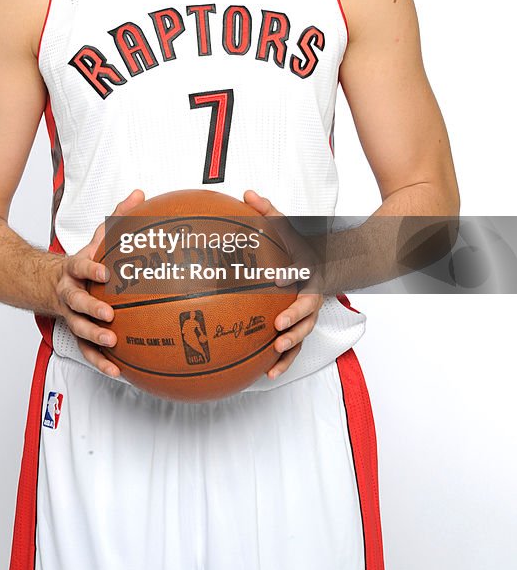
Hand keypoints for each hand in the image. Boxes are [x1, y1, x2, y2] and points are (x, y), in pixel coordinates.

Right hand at [54, 189, 145, 377]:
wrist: (44, 283)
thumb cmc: (80, 262)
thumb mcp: (96, 239)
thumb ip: (118, 217)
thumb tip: (141, 194)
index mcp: (74, 268)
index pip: (81, 266)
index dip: (91, 268)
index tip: (105, 271)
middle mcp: (68, 293)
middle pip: (76, 302)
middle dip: (91, 309)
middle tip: (109, 315)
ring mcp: (69, 315)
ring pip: (78, 328)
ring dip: (94, 338)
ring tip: (113, 344)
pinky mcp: (75, 332)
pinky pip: (86, 350)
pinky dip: (100, 362)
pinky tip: (118, 372)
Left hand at [243, 189, 324, 379]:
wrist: (322, 264)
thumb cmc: (298, 246)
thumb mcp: (285, 228)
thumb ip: (268, 212)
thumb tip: (247, 193)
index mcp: (309, 274)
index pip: (305, 282)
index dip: (294, 290)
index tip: (279, 292)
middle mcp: (312, 298)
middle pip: (308, 315)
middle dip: (294, 323)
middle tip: (277, 329)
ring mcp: (307, 316)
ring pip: (303, 336)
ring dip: (291, 349)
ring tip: (274, 356)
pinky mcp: (299, 329)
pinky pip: (294, 349)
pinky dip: (283, 363)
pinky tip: (266, 375)